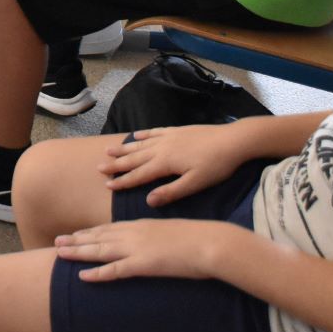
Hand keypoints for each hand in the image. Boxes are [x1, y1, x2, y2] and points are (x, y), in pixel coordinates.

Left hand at [55, 219, 239, 281]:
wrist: (212, 242)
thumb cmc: (198, 239)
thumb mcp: (172, 232)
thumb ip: (157, 236)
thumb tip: (152, 242)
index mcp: (141, 224)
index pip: (109, 228)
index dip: (90, 232)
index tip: (75, 234)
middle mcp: (134, 233)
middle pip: (98, 237)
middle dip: (77, 239)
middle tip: (57, 241)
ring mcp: (137, 248)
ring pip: (100, 250)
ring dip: (78, 252)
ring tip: (59, 253)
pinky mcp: (143, 264)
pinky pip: (114, 270)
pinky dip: (97, 273)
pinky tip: (82, 276)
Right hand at [96, 126, 247, 205]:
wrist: (233, 140)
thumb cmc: (216, 166)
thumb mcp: (195, 184)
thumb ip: (171, 192)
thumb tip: (148, 201)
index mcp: (165, 163)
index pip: (139, 174)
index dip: (123, 180)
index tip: (108, 184)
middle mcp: (162, 148)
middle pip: (134, 158)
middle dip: (117, 164)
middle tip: (99, 167)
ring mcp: (169, 137)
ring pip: (141, 144)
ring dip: (124, 148)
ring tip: (109, 150)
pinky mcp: (177, 130)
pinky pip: (154, 132)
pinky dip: (142, 135)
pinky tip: (135, 136)